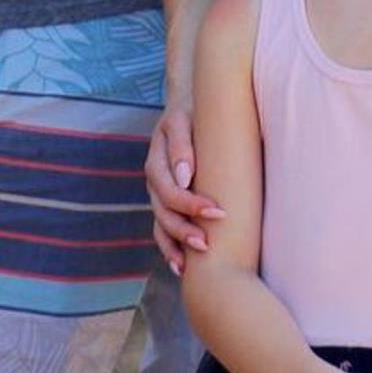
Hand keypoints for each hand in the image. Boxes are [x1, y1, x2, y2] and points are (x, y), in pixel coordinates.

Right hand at [145, 103, 222, 276]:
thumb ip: (182, 145)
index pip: (170, 191)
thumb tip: (185, 177)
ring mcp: (157, 193)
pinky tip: (181, 266)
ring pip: (160, 225)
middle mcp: (154, 181)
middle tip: (207, 244)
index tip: (217, 211)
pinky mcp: (165, 200)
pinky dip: (169, 247)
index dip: (191, 204)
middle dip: (184, 230)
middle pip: (163, 213)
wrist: (187, 105)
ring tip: (189, 266)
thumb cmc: (191, 111)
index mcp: (156, 161)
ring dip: (174, 246)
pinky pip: (162, 228)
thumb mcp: (184, 119)